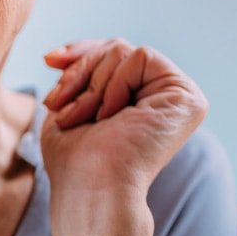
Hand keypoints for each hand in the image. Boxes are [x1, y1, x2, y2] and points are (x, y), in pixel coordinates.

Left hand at [40, 38, 207, 201]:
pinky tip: (111, 116)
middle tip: (58, 104)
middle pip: (114, 49)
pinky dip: (114, 84)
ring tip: (84, 120)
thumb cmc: (75, 161)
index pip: (111, 56)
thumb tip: (55, 56)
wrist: (91, 187)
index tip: (49, 60)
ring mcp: (177, 97)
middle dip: (79, 72)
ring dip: (90, 85)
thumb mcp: (65, 109)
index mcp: (137, 100)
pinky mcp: (187, 97)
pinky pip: (141, 57)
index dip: (79, 52)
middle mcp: (161, 97)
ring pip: (123, 50)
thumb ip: (72, 79)